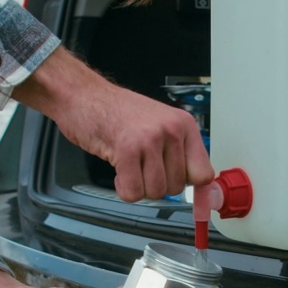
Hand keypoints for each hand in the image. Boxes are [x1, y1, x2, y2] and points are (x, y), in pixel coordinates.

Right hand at [14, 47, 213, 200]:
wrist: (84, 95)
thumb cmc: (117, 112)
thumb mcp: (159, 125)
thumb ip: (178, 153)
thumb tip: (198, 189)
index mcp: (184, 125)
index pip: (204, 173)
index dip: (190, 187)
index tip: (176, 186)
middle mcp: (171, 131)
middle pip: (177, 187)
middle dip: (156, 184)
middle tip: (140, 166)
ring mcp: (150, 140)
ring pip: (156, 192)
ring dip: (138, 186)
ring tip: (129, 165)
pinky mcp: (127, 150)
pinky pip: (133, 191)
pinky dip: (123, 188)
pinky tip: (118, 170)